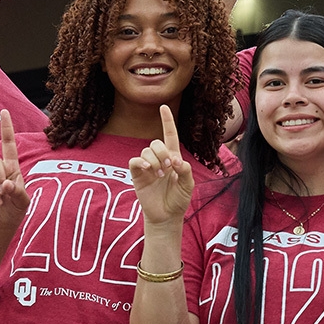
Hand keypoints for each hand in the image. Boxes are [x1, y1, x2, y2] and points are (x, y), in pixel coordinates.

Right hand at [0, 109, 28, 232]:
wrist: (0, 225)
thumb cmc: (15, 210)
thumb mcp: (23, 201)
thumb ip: (18, 191)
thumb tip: (6, 184)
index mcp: (12, 167)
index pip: (8, 144)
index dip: (6, 128)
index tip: (4, 111)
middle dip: (0, 179)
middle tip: (5, 195)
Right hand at [131, 105, 193, 224]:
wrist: (167, 216)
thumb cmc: (178, 200)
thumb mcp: (188, 185)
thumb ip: (185, 170)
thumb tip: (176, 160)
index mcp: (173, 158)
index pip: (169, 135)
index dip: (167, 121)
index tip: (163, 107)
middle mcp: (159, 159)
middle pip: (156, 142)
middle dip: (163, 152)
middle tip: (168, 167)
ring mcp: (147, 167)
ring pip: (146, 150)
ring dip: (154, 160)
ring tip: (160, 174)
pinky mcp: (137, 175)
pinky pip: (135, 160)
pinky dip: (141, 162)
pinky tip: (149, 170)